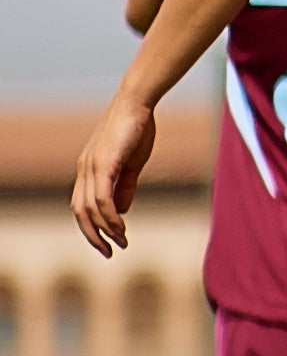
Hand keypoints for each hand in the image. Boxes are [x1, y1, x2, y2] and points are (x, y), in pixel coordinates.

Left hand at [72, 96, 156, 255]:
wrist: (137, 103)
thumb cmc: (136, 129)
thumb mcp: (132, 163)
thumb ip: (125, 186)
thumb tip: (121, 210)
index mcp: (89, 170)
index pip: (82, 205)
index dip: (92, 226)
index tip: (110, 242)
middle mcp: (84, 170)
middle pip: (80, 212)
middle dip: (93, 235)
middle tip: (110, 252)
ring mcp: (91, 167)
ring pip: (89, 208)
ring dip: (104, 229)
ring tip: (121, 242)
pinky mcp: (103, 163)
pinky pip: (102, 197)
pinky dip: (109, 215)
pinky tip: (122, 226)